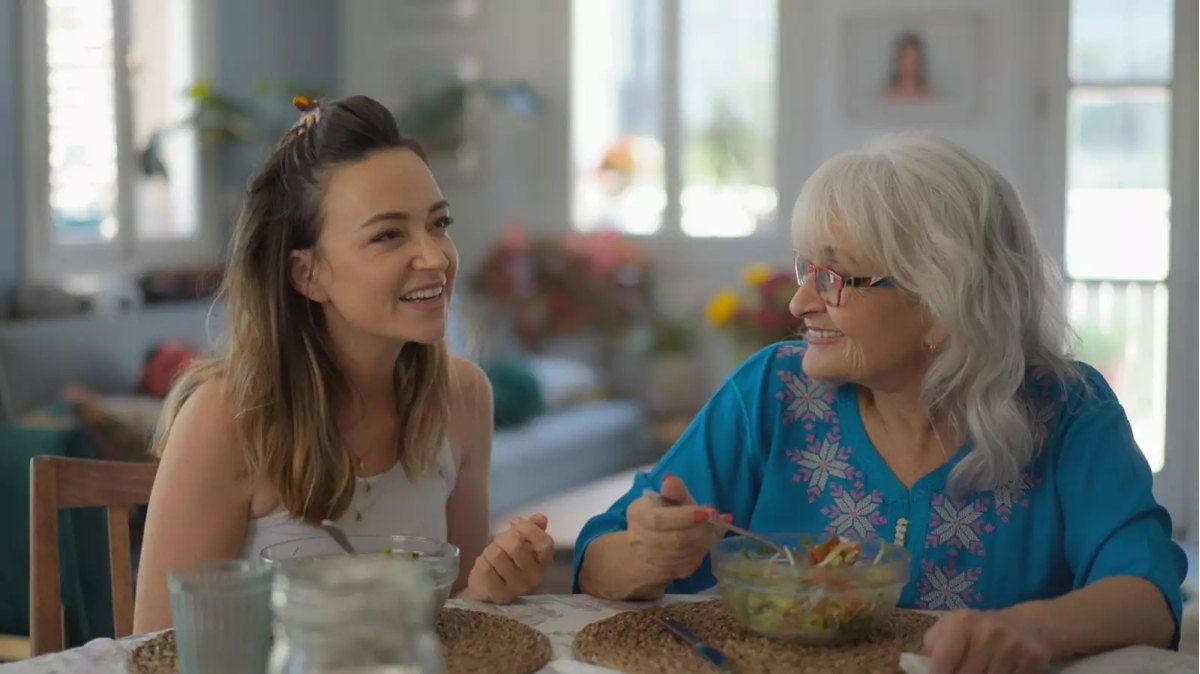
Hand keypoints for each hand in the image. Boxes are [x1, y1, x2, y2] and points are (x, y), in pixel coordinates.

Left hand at [466, 513, 553, 602]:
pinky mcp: (500, 595)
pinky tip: (485, 568)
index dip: (528, 529)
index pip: (544, 543)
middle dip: (502, 539)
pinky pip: (486, 569)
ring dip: (489, 551)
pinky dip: (482, 563)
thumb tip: (540, 518)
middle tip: (498, 545)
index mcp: (543, 562)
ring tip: (491, 558)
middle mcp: (535, 577)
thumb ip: (531, 528)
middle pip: (516, 545)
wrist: (488, 586)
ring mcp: (518, 588)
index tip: (513, 522)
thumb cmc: (507, 560)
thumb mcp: (519, 540)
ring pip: (497, 555)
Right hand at [625, 474, 728, 586]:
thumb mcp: (662, 500)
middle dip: (701, 527)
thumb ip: (672, 491)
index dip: (685, 516)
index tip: (705, 511)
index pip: (661, 520)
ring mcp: (660, 561)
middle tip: (714, 516)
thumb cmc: (654, 519)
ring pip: (690, 551)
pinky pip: (695, 560)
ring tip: (714, 523)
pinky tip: (709, 535)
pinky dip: (705, 546)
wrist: (642, 554)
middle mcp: (647, 543)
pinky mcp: (675, 573)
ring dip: (706, 536)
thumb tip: (671, 479)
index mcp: (641, 518)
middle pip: (679, 539)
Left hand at [923, 608, 1050, 673]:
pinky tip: (992, 673)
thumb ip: (934, 644)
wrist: (1029, 626)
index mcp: (963, 622)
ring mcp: (1011, 648)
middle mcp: (988, 633)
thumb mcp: (953, 625)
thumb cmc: (980, 628)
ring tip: (977, 672)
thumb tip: (927, 667)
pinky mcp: (1030, 662)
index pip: (944, 660)